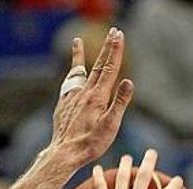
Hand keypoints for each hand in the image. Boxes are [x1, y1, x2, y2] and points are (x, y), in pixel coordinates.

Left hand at [48, 28, 133, 165]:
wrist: (64, 153)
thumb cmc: (90, 143)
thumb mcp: (111, 126)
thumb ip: (120, 102)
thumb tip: (128, 81)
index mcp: (98, 96)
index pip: (110, 68)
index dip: (115, 50)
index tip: (119, 34)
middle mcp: (84, 93)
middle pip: (97, 66)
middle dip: (106, 48)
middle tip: (113, 32)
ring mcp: (72, 97)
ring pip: (78, 72)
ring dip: (79, 55)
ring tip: (77, 40)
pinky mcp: (63, 104)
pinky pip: (68, 84)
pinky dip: (71, 74)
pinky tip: (71, 72)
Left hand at [85, 150, 182, 188]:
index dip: (175, 186)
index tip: (178, 179)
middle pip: (145, 176)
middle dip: (149, 161)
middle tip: (151, 152)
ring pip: (123, 176)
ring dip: (125, 165)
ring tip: (127, 158)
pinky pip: (100, 185)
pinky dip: (98, 176)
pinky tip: (97, 168)